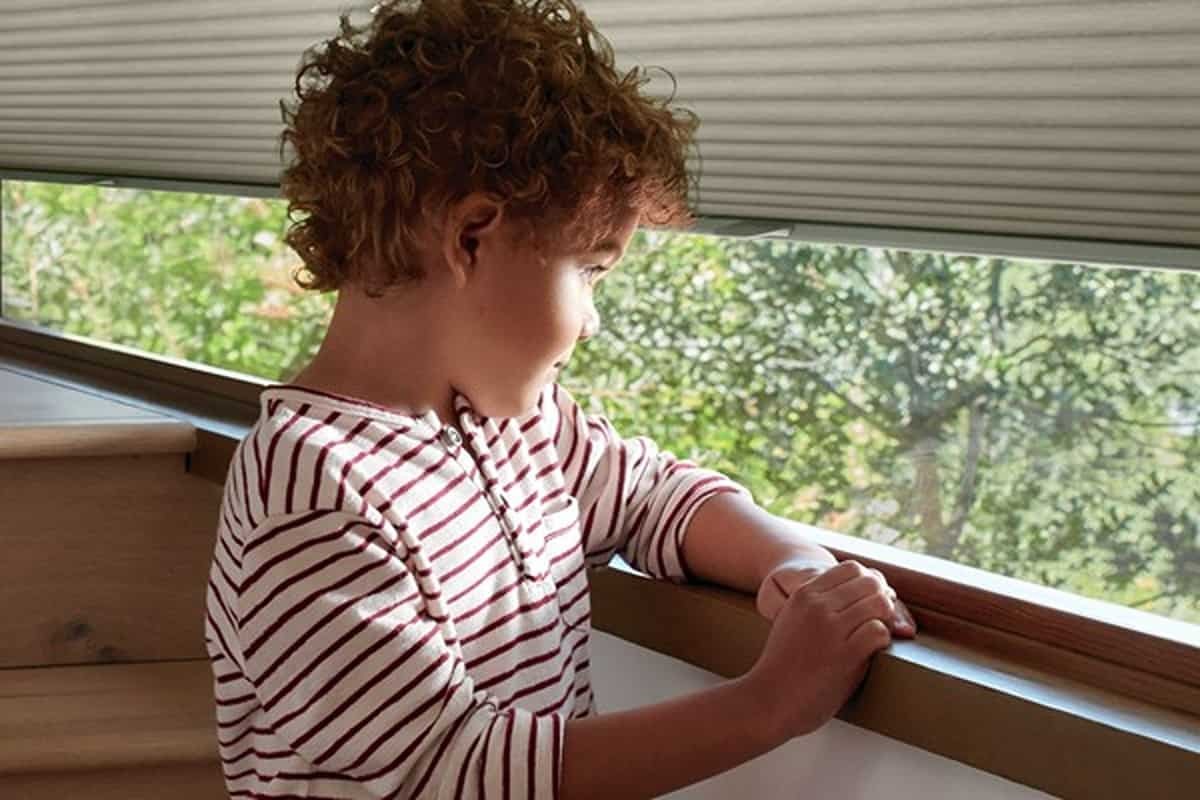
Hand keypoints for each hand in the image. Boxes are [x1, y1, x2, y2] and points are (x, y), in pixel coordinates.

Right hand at [746, 560, 909, 740]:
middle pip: (870, 582)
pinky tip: (871, 651)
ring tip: (876, 635)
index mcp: (804, 594)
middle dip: (883, 597)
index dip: (869, 581)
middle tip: (882, 618)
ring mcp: (832, 628)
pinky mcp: (846, 653)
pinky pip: (880, 631)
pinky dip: (883, 640)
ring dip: (886, 618)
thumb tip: (853, 595)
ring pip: (879, 603)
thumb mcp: (790, 620)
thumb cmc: (783, 666)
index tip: (871, 600)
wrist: (769, 700)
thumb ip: (814, 604)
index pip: (852, 568)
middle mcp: (818, 606)